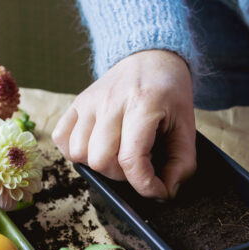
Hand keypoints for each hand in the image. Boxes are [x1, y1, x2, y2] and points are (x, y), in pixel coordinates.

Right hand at [52, 50, 195, 198]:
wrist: (150, 57)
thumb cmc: (169, 92)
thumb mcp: (187, 125)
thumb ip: (183, 162)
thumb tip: (167, 192)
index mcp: (143, 104)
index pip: (132, 159)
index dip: (145, 186)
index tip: (159, 191)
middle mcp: (110, 102)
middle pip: (101, 161)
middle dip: (122, 176)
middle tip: (140, 166)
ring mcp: (89, 102)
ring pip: (78, 153)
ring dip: (99, 166)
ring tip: (119, 156)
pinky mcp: (76, 103)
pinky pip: (61, 138)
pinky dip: (76, 152)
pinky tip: (97, 148)